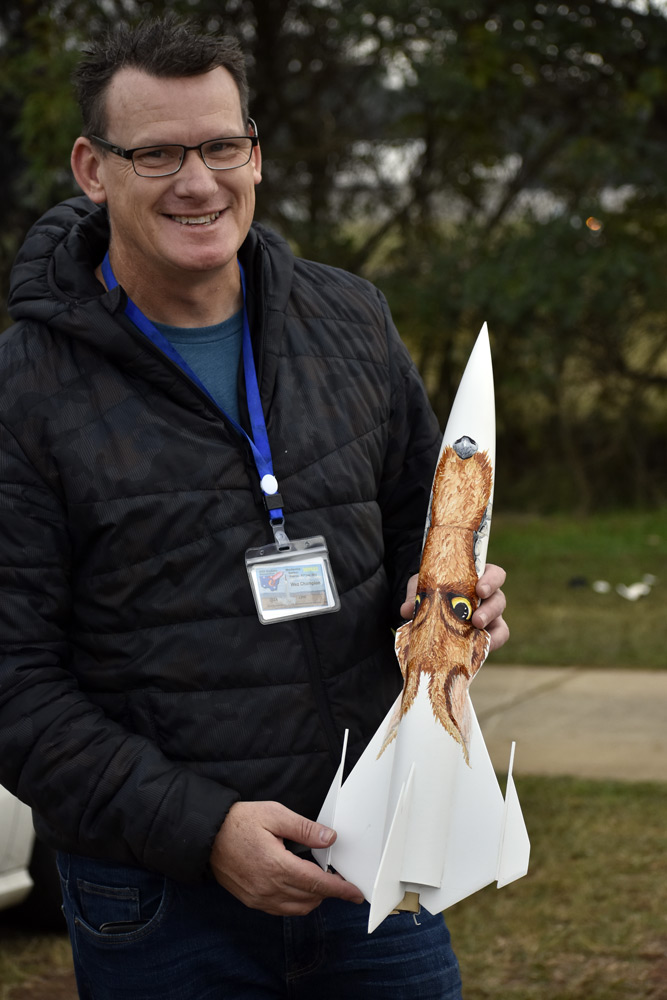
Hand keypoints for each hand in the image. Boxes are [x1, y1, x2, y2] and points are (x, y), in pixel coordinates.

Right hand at [210, 800, 364, 915]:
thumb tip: (329, 839)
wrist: (208, 835)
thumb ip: (304, 828)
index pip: (317, 884)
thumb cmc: (240, 822)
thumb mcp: (274, 815)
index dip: (340, 890)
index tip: (355, 893)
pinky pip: (282, 910)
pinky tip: (299, 887)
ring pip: (298, 908)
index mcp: (277, 866)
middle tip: (338, 878)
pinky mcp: (252, 901)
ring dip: (314, 898)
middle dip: (329, 891)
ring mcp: (259, 898)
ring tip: (320, 881)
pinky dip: (297, 903)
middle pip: (311, 898)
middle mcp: (269, 888)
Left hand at [399, 562, 508, 651]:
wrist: (426, 605)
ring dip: (489, 630)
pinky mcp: (487, 635)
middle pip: (499, 600)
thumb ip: (416, 594)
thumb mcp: (422, 587)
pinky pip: (495, 640)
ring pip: (500, 622)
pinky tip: (477, 650)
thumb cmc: (431, 589)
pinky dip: (490, 644)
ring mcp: (489, 617)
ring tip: (475, 633)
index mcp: (478, 578)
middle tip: (476, 619)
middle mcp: (487, 597)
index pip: (495, 575)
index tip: (480, 589)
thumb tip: (407, 610)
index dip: (492, 581)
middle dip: (490, 610)